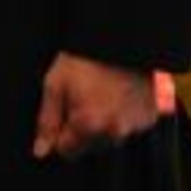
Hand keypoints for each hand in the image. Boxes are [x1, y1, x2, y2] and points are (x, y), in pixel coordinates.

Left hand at [30, 52, 159, 159]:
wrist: (121, 40)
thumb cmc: (87, 59)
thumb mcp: (55, 85)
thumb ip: (47, 121)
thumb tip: (41, 150)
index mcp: (89, 124)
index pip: (67, 151)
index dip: (59, 134)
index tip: (62, 116)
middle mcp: (115, 130)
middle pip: (89, 147)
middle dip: (81, 129)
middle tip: (81, 99)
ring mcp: (136, 125)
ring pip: (110, 138)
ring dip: (102, 124)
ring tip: (100, 95)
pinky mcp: (150, 117)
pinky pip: (130, 127)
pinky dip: (121, 116)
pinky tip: (116, 96)